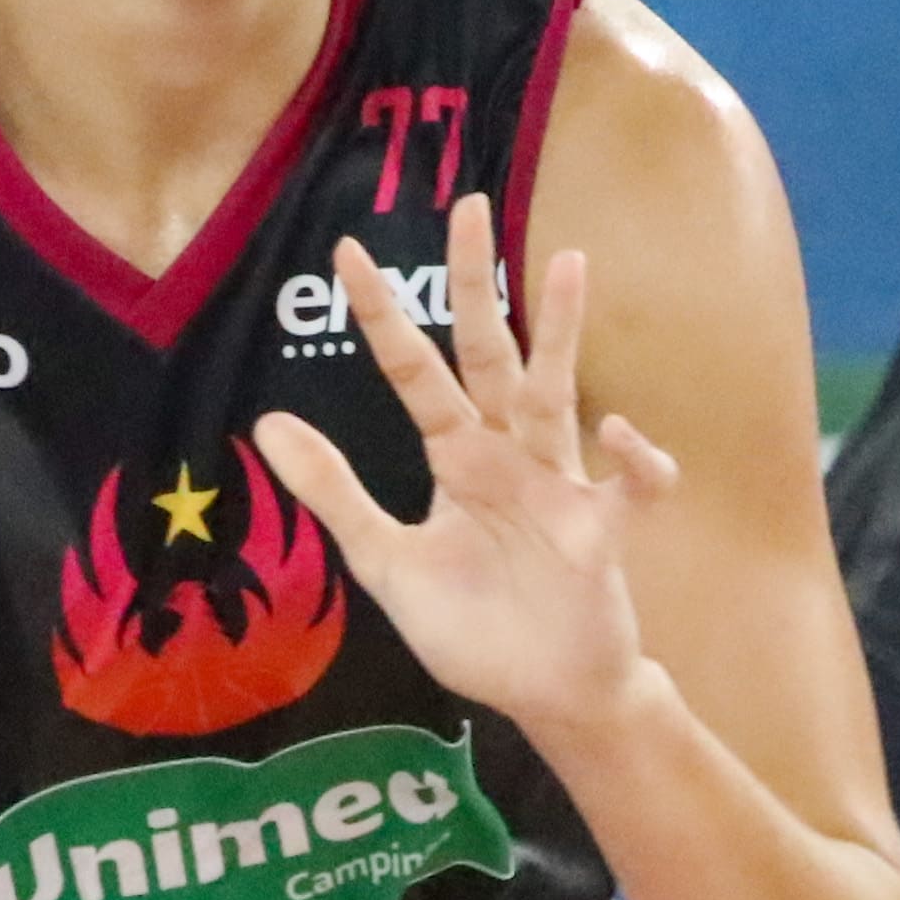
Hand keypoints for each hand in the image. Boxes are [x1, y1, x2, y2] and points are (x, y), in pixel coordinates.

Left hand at [252, 194, 668, 745]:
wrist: (545, 695)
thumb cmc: (474, 627)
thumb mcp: (386, 563)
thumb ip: (335, 494)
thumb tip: (267, 423)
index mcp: (455, 457)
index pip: (412, 370)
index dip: (380, 315)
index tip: (344, 252)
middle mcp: (507, 454)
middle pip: (489, 352)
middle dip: (478, 282)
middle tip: (467, 204)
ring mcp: (561, 484)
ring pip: (558, 390)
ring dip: (563, 330)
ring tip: (567, 260)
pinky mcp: (605, 530)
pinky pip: (630, 481)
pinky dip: (632, 455)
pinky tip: (615, 432)